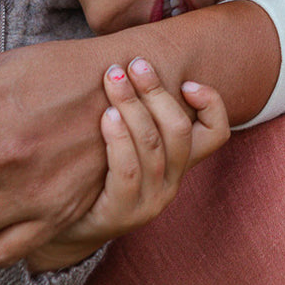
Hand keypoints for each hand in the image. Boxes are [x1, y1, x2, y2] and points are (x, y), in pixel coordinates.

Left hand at [27, 59, 229, 271]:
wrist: (68, 227)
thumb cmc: (95, 171)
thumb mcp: (123, 140)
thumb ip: (133, 109)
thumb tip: (125, 57)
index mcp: (179, 162)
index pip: (216, 134)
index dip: (211, 104)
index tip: (187, 82)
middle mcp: (172, 181)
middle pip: (180, 131)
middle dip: (157, 92)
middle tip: (134, 64)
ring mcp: (150, 200)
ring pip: (154, 146)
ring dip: (134, 107)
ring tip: (114, 79)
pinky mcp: (123, 214)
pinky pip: (128, 172)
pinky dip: (119, 140)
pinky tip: (106, 117)